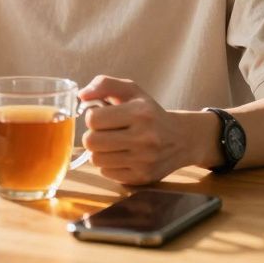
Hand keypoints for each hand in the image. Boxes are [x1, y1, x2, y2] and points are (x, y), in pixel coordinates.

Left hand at [80, 76, 198, 185]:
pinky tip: (122, 155)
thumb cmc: (149, 111)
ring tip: (113, 143)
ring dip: (99, 150)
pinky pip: (106, 172)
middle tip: (104, 132)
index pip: (94, 119)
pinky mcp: (141, 178)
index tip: (103, 116)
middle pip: (91, 141)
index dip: (93, 116)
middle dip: (93, 135)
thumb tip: (81, 96)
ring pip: (96, 159)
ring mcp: (143, 160)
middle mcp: (144, 138)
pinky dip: (109, 163)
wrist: (182, 139)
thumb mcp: (131, 90)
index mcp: (140, 112)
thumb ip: (104, 85)